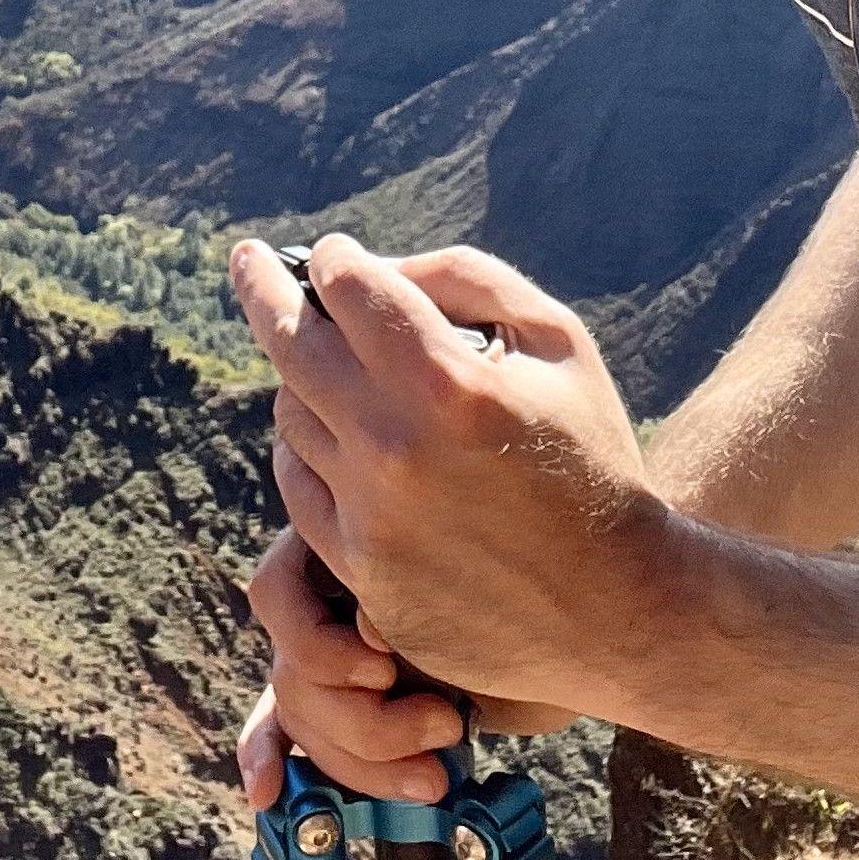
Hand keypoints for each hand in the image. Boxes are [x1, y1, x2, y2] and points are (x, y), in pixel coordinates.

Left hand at [235, 235, 665, 758]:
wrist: (613, 607)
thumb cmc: (592, 458)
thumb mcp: (559, 343)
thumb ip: (469, 281)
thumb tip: (377, 266)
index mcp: (450, 384)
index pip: (350, 290)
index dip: (336, 259)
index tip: (334, 252)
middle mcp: (395, 448)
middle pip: (292, 344)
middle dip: (264, 288)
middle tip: (245, 260)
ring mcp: (369, 515)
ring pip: (292, 414)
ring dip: (300, 374)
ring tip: (323, 357)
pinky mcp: (357, 568)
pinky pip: (298, 485)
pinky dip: (306, 447)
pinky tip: (325, 428)